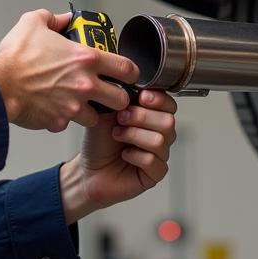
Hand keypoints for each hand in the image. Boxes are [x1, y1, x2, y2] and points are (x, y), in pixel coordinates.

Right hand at [0, 9, 138, 131]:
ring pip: (96, 117)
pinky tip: (54, 109)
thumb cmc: (15, 57)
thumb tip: (64, 18)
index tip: (127, 74)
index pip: (127, 68)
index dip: (131, 73)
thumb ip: (54, 18)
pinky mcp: (59, 121)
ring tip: (78, 103)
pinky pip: (67, 124)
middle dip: (117, 98)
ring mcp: (73, 106)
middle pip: (121, 100)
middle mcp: (85, 84)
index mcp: (86, 59)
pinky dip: (63, 119)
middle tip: (107, 94)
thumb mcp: (33, 23)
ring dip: (90, 112)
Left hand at [59, 88, 177, 223]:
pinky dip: (134, 156)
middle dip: (141, 117)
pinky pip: (153, 161)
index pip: (169, 104)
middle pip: (168, 121)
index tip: (141, 97)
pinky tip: (124, 154)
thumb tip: (129, 84)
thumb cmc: (99, 142)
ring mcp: (160, 155)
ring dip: (134, 135)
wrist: (88, 169)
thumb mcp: (106, 112)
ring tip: (118, 135)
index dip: (158, 99)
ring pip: (160, 140)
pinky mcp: (155, 174)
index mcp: (152, 116)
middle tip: (121, 118)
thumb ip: (120, 98)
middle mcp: (160, 134)